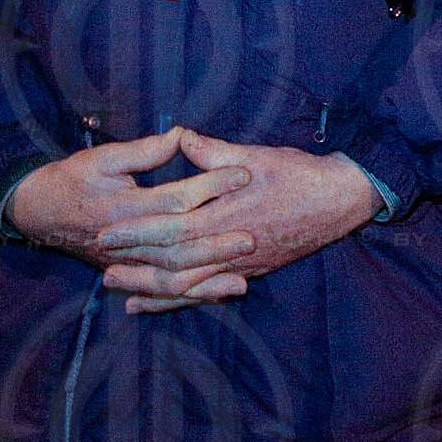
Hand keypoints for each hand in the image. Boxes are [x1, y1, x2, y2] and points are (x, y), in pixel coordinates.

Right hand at [3, 128, 251, 300]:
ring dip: (207, 281)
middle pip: (178, 248)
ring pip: (171, 279)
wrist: (38, 213)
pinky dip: (190, 297)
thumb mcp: (102, 158)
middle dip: (216, 244)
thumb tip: (181, 136)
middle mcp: (126, 244)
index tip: (243, 173)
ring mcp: (126, 264)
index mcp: (123, 210)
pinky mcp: (128, 274)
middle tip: (252, 236)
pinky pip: (162, 293)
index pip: (174, 200)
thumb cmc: (72, 179)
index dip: (210, 186)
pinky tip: (217, 296)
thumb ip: (142, 151)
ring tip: (244, 282)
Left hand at [95, 130, 380, 315]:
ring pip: (189, 285)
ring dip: (152, 290)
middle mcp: (231, 248)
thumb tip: (180, 137)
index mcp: (228, 216)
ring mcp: (241, 266)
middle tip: (100, 265)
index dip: (137, 233)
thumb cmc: (299, 174)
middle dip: (136, 266)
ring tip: (120, 293)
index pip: (172, 229)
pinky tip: (155, 305)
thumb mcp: (257, 156)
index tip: (106, 232)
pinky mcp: (250, 272)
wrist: (340, 201)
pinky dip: (180, 300)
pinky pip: (208, 292)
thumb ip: (214, 153)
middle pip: (174, 265)